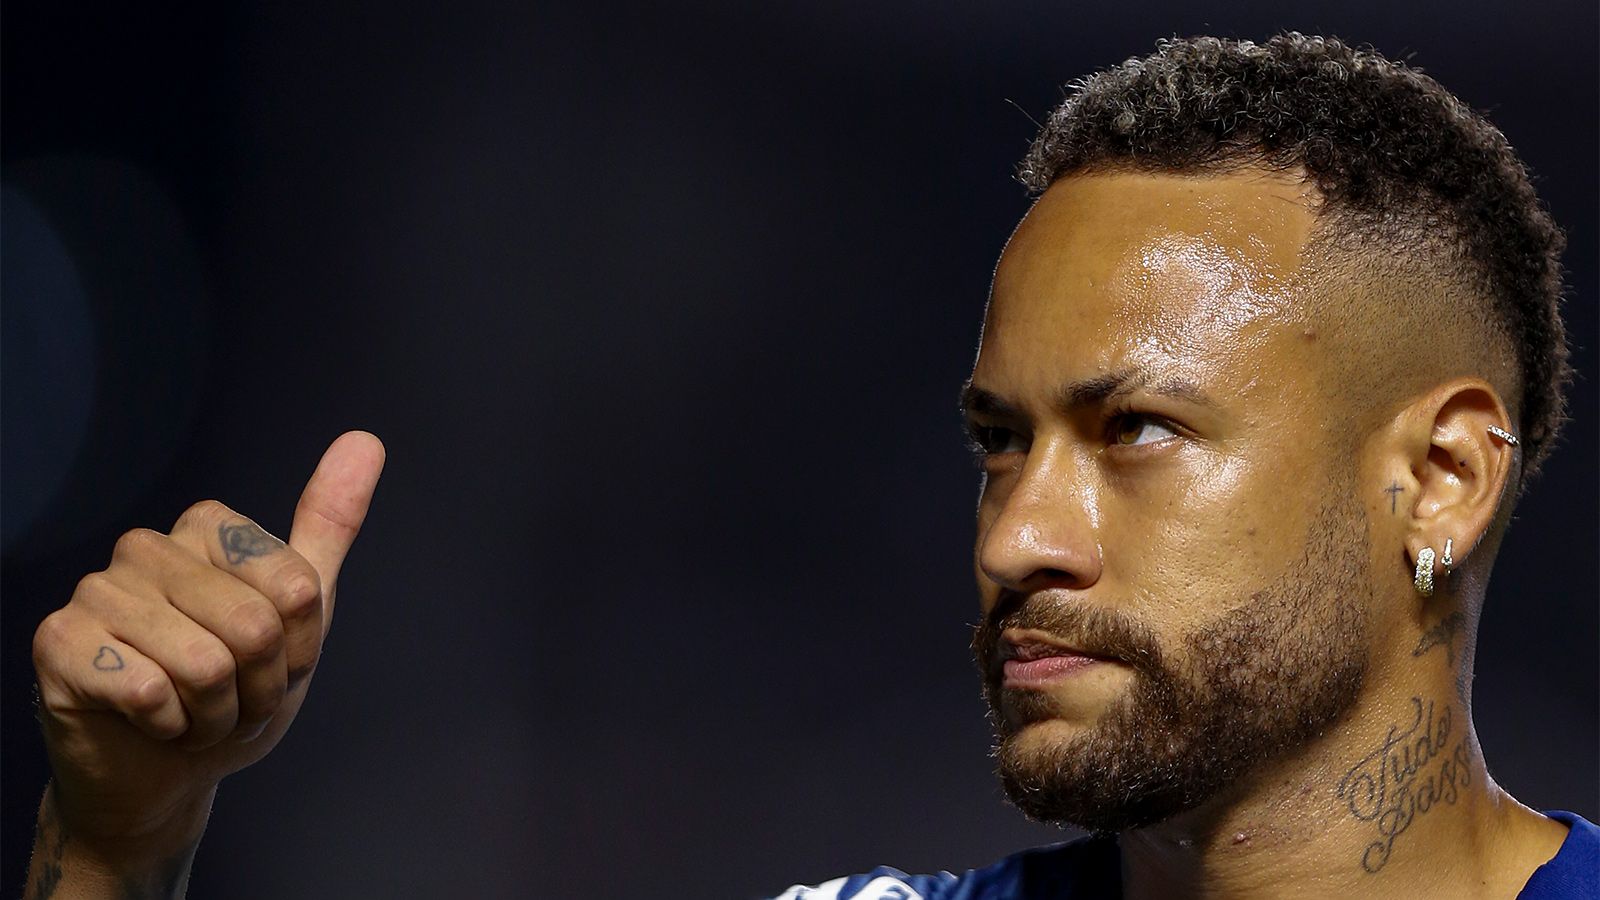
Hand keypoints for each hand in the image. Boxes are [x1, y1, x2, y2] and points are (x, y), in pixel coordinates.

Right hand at [31, 431, 384, 850]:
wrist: (165, 772)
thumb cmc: (234, 688)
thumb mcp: (300, 611)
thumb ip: (329, 524)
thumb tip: (366, 441)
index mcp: (205, 527)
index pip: (296, 587)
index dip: (300, 646)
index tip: (275, 662)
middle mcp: (145, 547)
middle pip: (254, 627)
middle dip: (259, 686)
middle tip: (232, 698)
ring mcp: (95, 591)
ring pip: (205, 664)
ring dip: (216, 714)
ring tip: (195, 712)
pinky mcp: (58, 643)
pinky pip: (149, 692)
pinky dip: (169, 727)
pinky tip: (151, 723)